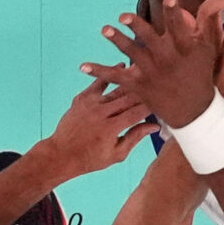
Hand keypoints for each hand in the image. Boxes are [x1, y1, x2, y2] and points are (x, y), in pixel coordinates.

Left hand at [39, 79, 155, 174]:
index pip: (138, 113)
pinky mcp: (82, 98)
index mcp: (111, 128)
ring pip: (116, 89)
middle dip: (144, 93)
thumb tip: (154, 126)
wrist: (61, 154)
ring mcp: (90, 104)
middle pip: (129, 99)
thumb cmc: (90, 158)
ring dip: (131, 81)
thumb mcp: (117, 154)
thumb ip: (135, 137)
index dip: (152, 106)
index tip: (162, 101)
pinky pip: (98, 83)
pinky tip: (121, 66)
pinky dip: (110, 75)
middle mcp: (101, 113)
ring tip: (144, 73)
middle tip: (157, 86)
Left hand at [79, 0, 223, 129]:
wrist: (194, 111)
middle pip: (150, 39)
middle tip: (123, 16)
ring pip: (132, 53)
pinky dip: (98, 71)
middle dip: (137, 27)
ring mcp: (151, 73)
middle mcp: (168, 59)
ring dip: (117, 41)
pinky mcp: (138, 85)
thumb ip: (211, 19)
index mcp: (186, 48)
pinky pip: (115, 76)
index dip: (175, 13)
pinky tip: (82, 66)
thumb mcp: (210, 46)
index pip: (180, 27)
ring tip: (106, 30)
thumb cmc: (200, 72)